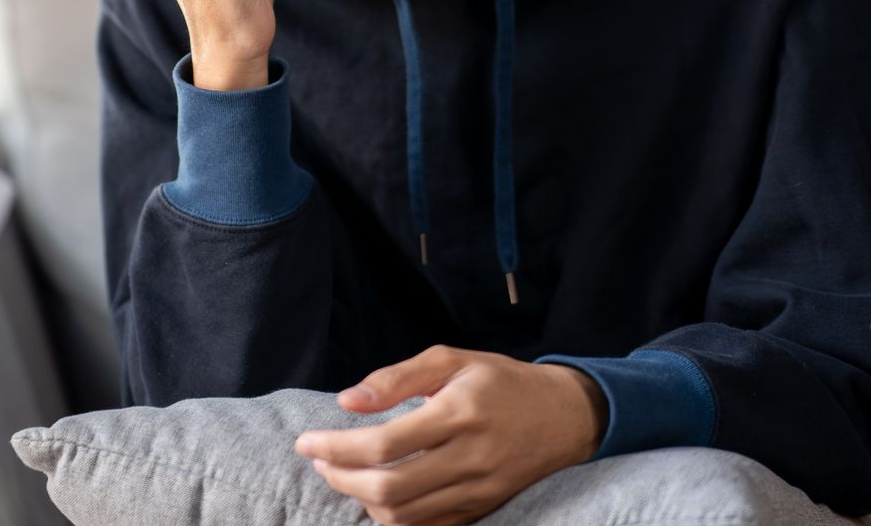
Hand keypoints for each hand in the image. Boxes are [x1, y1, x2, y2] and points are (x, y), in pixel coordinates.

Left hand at [295, 345, 608, 525]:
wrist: (563, 416)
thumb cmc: (500, 380)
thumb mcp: (453, 360)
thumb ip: (398, 378)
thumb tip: (347, 401)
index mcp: (459, 411)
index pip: (385, 442)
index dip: (338, 446)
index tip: (307, 442)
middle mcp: (469, 457)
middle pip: (389, 488)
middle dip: (341, 479)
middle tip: (319, 461)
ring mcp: (477, 491)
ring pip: (403, 516)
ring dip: (361, 501)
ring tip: (342, 475)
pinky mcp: (481, 511)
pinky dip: (392, 518)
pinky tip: (376, 496)